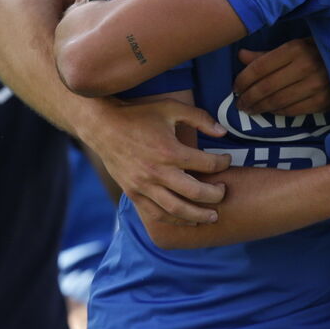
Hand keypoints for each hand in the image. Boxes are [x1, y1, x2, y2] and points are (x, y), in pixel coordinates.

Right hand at [79, 96, 230, 224]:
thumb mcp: (171, 108)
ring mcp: (144, 185)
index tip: (226, 161)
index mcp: (170, 151)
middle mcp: (158, 172)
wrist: (103, 126)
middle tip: (223, 193)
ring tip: (212, 216)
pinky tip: (186, 220)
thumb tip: (222, 132)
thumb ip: (199, 118)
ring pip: (176, 210)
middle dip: (215, 195)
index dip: (222, 163)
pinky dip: (174, 220)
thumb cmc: (139, 115)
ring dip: (198, 216)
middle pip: (196, 193)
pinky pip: (156, 214)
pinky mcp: (133, 193)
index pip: (207, 164)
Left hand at [235, 38, 329, 115]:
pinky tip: (270, 111)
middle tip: (239, 104)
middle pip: (267, 87)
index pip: (260, 67)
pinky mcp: (323, 101)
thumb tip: (240, 56)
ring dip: (260, 108)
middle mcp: (305, 66)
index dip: (244, 79)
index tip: (236, 87)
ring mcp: (316, 85)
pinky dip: (278, 113)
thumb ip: (267, 55)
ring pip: (278, 101)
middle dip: (249, 97)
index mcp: (295, 48)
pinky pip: (293, 110)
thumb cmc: (317, 52)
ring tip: (250, 110)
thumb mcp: (293, 46)